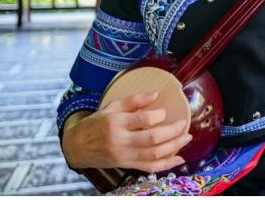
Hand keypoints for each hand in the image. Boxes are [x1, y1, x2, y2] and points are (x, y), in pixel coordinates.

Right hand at [62, 92, 190, 172]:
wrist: (78, 147)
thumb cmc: (96, 124)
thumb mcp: (111, 106)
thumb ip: (134, 100)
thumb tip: (156, 95)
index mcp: (116, 123)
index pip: (143, 120)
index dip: (159, 115)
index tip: (165, 112)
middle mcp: (121, 141)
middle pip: (152, 139)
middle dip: (172, 132)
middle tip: (183, 124)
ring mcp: (124, 156)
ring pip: (154, 155)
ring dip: (174, 147)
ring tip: (186, 137)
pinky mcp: (127, 165)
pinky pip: (150, 168)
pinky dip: (167, 165)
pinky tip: (179, 159)